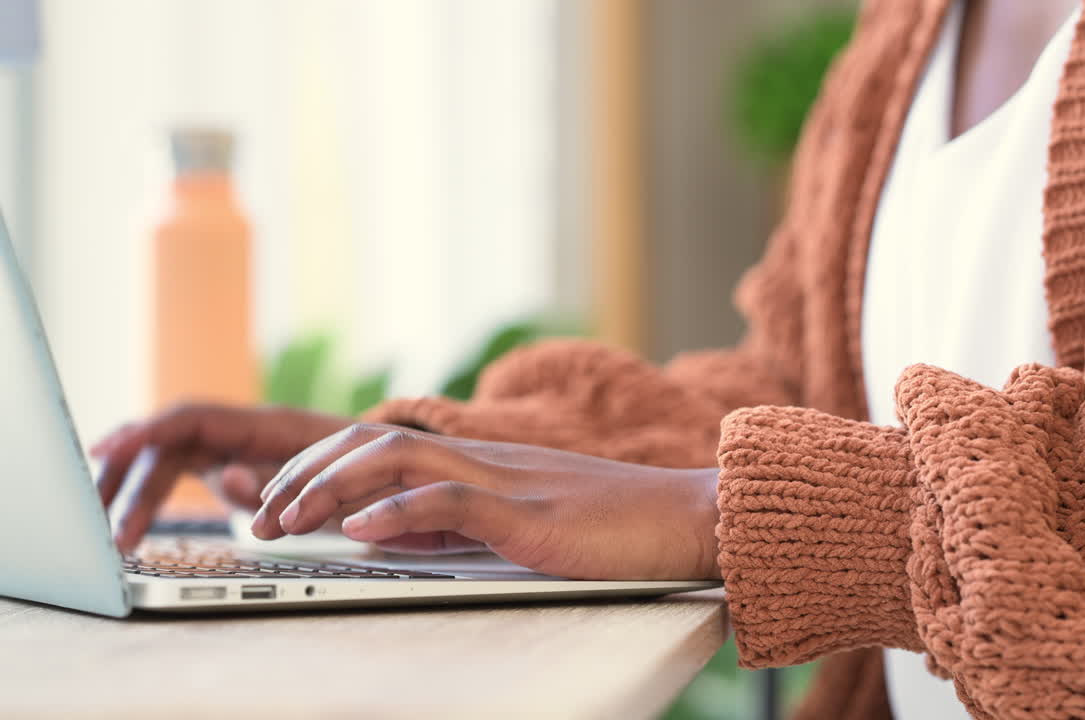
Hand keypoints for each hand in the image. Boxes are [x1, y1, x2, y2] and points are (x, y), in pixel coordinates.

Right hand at [92, 404, 350, 550]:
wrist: (394, 471)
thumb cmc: (367, 473)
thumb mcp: (333, 482)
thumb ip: (277, 480)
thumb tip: (228, 476)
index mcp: (266, 425)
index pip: (192, 419)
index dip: (146, 431)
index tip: (105, 451)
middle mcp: (242, 431)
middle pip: (168, 444)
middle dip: (130, 482)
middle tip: (103, 529)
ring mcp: (234, 446)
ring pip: (166, 458)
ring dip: (131, 489)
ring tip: (100, 527)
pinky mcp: (231, 463)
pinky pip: (178, 469)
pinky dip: (150, 489)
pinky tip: (124, 511)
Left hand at [254, 424, 722, 579]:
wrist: (690, 516)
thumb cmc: (618, 528)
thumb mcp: (520, 525)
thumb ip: (456, 523)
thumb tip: (387, 533)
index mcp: (481, 462)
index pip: (384, 445)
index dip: (321, 465)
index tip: (278, 498)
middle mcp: (485, 460)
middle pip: (375, 441)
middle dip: (307, 472)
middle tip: (262, 513)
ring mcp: (507, 481)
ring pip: (400, 459)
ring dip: (333, 487)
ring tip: (288, 518)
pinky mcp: (530, 513)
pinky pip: (453, 501)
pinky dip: (400, 513)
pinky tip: (362, 531)